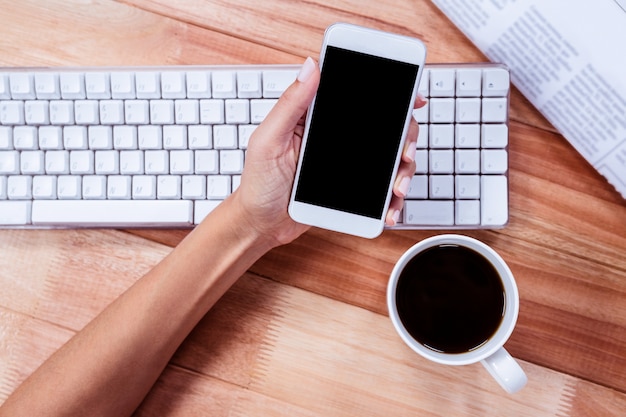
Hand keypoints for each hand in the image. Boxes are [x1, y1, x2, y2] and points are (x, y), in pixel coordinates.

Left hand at [231, 57, 426, 244]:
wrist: (261, 224)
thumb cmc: (258, 183)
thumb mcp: (269, 140)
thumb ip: (290, 104)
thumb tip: (310, 66)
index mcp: (317, 118)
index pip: (357, 96)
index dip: (389, 93)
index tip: (412, 98)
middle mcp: (336, 137)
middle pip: (384, 127)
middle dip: (405, 138)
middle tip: (405, 153)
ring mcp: (347, 162)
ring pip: (389, 157)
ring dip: (402, 170)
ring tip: (397, 188)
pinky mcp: (351, 187)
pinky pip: (379, 189)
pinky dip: (390, 198)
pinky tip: (389, 207)